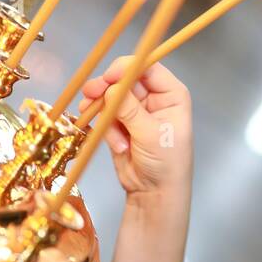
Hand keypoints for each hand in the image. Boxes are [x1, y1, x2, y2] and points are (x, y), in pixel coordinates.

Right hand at [79, 58, 191, 201]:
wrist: (154, 193)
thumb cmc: (166, 164)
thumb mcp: (150, 134)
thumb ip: (130, 109)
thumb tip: (111, 88)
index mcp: (171, 94)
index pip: (148, 68)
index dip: (127, 68)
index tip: (109, 77)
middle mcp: (153, 98)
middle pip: (125, 79)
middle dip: (106, 88)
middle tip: (90, 94)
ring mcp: (135, 110)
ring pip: (111, 96)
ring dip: (103, 110)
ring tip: (100, 123)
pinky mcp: (120, 124)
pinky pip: (105, 114)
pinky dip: (103, 126)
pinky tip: (114, 143)